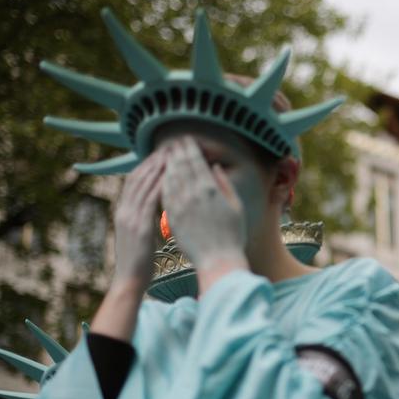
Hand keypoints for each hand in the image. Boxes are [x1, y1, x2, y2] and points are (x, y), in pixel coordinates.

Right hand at [111, 148, 165, 290]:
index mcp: (123, 210)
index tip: (162, 151)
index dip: (147, 163)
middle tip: (169, 146)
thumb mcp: (139, 232)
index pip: (134, 179)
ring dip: (157, 168)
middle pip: (138, 177)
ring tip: (172, 154)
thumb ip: (143, 216)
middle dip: (153, 160)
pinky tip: (171, 176)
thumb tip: (155, 203)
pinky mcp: (140, 228)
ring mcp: (130, 218)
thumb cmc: (139, 259)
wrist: (129, 281)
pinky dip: (159, 186)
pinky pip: (149, 202)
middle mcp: (124, 210)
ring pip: (143, 186)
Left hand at [160, 137, 246, 275]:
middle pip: (181, 165)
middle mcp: (194, 194)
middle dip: (176, 150)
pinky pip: (164, 193)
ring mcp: (181, 205)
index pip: (196, 161)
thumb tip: (214, 167)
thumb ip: (225, 184)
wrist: (218, 260)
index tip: (186, 139)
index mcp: (211, 189)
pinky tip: (162, 175)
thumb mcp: (236, 206)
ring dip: (167, 162)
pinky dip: (162, 181)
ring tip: (165, 153)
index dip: (190, 148)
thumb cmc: (233, 235)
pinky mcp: (172, 217)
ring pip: (170, 177)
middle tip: (173, 140)